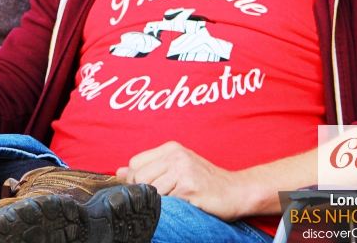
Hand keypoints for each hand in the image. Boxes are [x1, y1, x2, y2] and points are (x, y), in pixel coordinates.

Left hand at [116, 141, 246, 220]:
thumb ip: (149, 168)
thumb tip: (119, 172)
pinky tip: (184, 204)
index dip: (136, 180)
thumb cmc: (206, 182)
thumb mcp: (177, 169)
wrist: (236, 191)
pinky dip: (171, 207)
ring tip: (176, 201)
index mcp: (171, 148)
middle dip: (145, 192)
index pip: (135, 162)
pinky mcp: (189, 186)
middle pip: (139, 177)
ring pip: (150, 190)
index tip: (147, 190)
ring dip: (160, 202)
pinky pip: (166, 201)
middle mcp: (176, 155)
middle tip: (164, 199)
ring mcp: (182, 169)